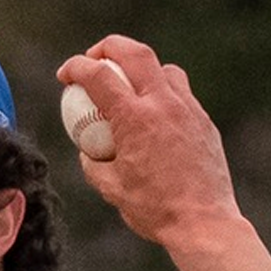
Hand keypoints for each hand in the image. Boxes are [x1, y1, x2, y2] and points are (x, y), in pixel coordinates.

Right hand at [56, 35, 243, 249]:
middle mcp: (163, 105)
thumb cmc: (155, 210)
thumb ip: (93, 164)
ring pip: (165, 69)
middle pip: (134, 52)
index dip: (75, 67)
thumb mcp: (111, 189)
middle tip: (95, 60)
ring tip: (131, 88)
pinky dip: (164, 95)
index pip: (98, 75)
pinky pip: (182, 95)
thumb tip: (88, 152)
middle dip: (108, 47)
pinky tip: (156, 117)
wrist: (204, 223)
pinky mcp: (204, 123)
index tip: (65, 75)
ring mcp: (188, 110)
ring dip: (142, 69)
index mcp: (134, 119)